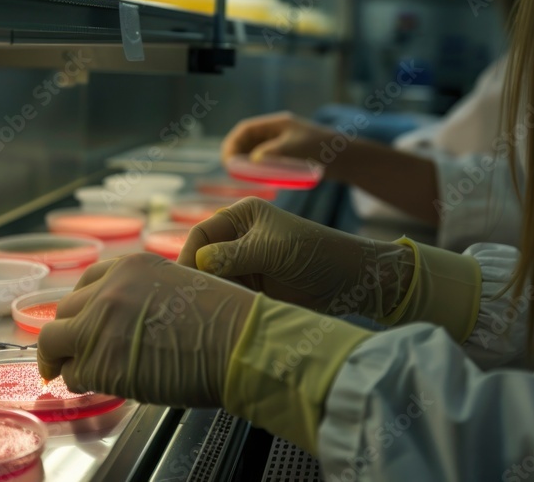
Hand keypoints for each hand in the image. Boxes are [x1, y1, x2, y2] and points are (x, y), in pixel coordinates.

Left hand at [36, 254, 255, 407]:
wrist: (237, 342)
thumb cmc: (225, 321)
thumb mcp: (181, 286)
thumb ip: (148, 295)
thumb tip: (133, 320)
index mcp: (131, 267)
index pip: (87, 282)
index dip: (83, 306)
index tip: (82, 321)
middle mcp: (109, 290)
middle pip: (65, 310)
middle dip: (69, 333)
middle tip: (72, 352)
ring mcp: (99, 325)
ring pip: (53, 341)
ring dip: (61, 358)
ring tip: (68, 372)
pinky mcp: (99, 362)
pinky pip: (72, 374)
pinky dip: (79, 383)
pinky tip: (97, 386)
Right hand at [178, 197, 414, 321]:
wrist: (351, 281)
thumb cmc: (316, 254)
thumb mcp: (273, 250)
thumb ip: (234, 255)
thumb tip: (197, 261)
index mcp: (242, 216)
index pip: (201, 234)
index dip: (187, 257)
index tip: (182, 284)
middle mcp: (239, 238)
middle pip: (202, 258)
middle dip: (195, 279)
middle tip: (184, 305)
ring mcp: (246, 264)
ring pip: (213, 280)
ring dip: (208, 294)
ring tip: (197, 315)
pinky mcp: (254, 287)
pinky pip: (228, 295)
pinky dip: (222, 304)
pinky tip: (215, 318)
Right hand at [221, 112, 340, 171]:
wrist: (346, 158)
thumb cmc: (322, 149)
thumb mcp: (295, 149)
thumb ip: (272, 153)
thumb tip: (252, 161)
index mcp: (277, 124)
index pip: (246, 129)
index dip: (233, 143)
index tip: (229, 161)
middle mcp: (277, 132)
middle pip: (248, 141)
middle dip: (238, 155)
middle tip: (234, 173)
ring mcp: (282, 145)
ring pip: (256, 153)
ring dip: (248, 164)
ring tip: (244, 179)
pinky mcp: (288, 157)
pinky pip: (266, 162)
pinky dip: (259, 170)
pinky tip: (259, 181)